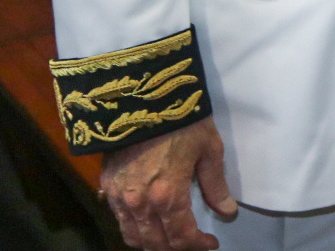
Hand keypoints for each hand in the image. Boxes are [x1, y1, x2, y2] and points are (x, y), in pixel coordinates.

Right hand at [100, 117, 235, 250]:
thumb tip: (228, 211)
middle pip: (155, 243)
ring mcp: (119, 197)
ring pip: (133, 236)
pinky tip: (148, 223)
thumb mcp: (209, 150)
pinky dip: (134, 229)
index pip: (181, 237)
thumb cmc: (182, 121)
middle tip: (192, 243)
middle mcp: (140, 203)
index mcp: (168, 196)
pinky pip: (119, 219)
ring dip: (152, 244)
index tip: (210, 244)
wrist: (142, 97)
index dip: (197, 245)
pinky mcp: (107, 186)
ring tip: (170, 239)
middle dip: (176, 249)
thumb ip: (215, 185)